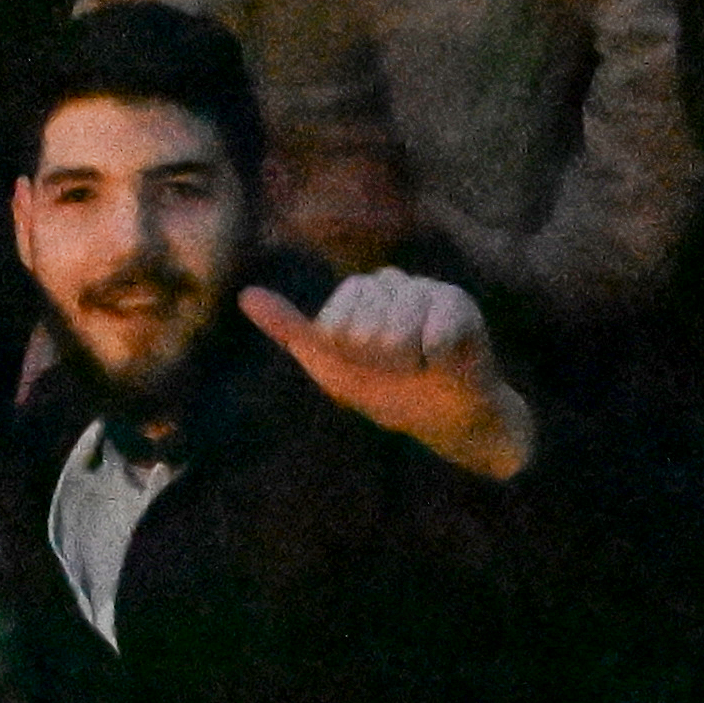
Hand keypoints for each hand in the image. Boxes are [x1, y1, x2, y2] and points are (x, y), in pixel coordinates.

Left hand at [242, 267, 530, 481]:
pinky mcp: (459, 304)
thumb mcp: (331, 366)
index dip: (347, 354)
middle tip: (399, 368)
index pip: (334, 321)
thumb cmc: (390, 392)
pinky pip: (433, 336)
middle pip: (362, 326)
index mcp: (359, 292)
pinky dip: (437, 361)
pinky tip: (445, 359)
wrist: (448, 420)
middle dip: (377, 361)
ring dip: (408, 363)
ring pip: (395, 332)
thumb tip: (244, 295)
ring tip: (423, 364)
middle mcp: (392, 282)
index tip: (365, 364)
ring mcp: (428, 289)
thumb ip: (290, 329)